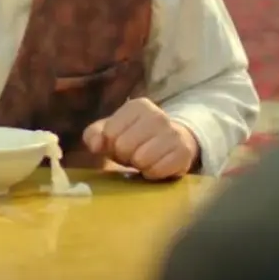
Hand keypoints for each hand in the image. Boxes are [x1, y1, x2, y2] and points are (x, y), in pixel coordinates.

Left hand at [83, 98, 199, 179]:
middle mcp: (158, 115)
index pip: (109, 133)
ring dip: (139, 165)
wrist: (173, 143)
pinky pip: (157, 170)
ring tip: (146, 158)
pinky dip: (153, 173)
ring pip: (141, 159)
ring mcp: (173, 133)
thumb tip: (96, 145)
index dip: (111, 144)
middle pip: (124, 146)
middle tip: (134, 153)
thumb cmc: (135, 137)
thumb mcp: (111, 132)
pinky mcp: (184, 153)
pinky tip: (157, 165)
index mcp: (138, 106)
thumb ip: (94, 135)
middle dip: (125, 155)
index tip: (122, 142)